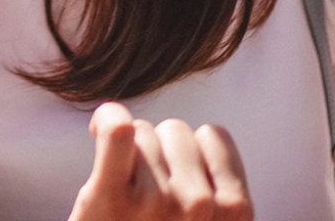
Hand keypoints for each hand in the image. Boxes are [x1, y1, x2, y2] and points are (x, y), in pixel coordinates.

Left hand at [68, 102, 251, 219]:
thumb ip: (215, 187)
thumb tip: (197, 132)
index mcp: (236, 212)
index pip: (213, 136)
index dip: (189, 151)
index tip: (174, 175)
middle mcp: (200, 207)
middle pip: (175, 130)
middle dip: (159, 151)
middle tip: (145, 196)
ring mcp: (155, 203)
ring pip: (142, 132)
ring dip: (131, 155)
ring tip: (126, 199)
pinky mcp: (109, 200)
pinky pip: (118, 137)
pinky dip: (108, 123)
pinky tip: (98, 129)